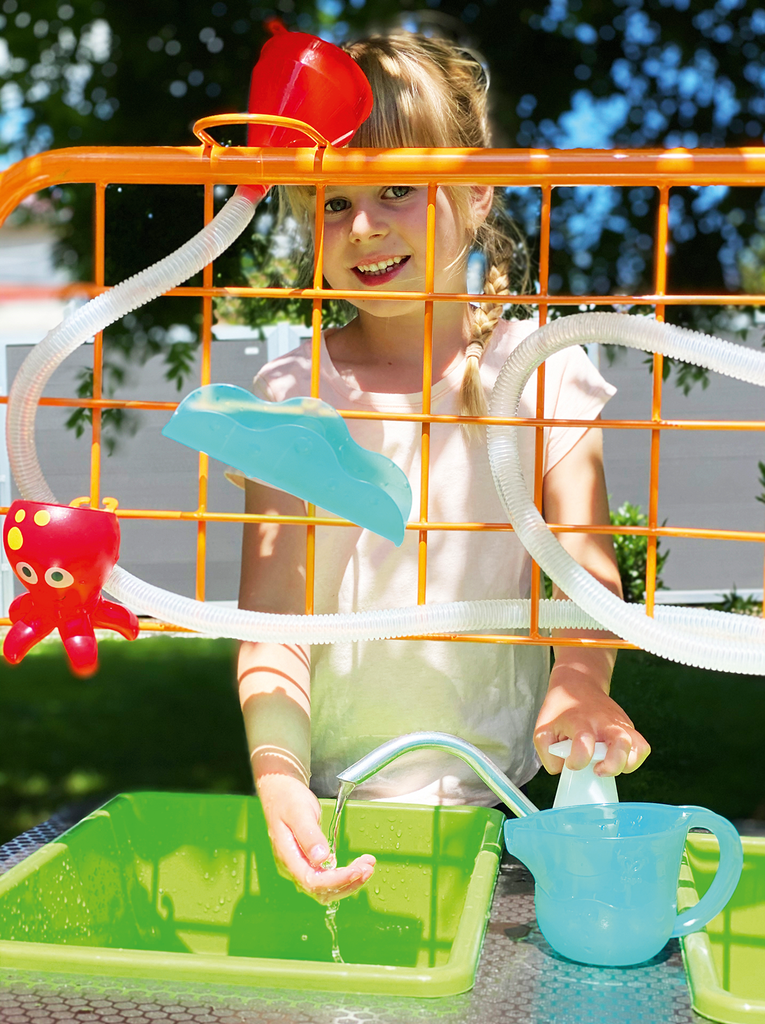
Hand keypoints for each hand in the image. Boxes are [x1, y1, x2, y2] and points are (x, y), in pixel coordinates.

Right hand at [256, 773, 375, 904]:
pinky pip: (327, 877)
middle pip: (321, 890)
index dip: (336, 881)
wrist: (280, 791)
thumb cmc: (287, 799)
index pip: (312, 881)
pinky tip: (357, 866)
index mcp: (287, 857)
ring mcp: (300, 865)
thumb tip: (321, 859)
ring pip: (326, 888)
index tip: (357, 870)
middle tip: (368, 867)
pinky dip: (344, 875)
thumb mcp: (298, 812)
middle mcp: (292, 867)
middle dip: (347, 882)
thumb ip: (309, 835)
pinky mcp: (309, 862)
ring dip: (349, 881)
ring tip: (368, 866)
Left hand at [534, 674, 650, 777]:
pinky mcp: (628, 726)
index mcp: (579, 721)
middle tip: (597, 769)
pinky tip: (617, 760)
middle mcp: (603, 722)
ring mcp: (619, 723)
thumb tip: (563, 771)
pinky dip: (634, 759)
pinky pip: (641, 747)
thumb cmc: (560, 709)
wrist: (578, 683)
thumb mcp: (543, 729)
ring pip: (638, 747)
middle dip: (612, 765)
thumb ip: (547, 755)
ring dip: (628, 764)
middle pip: (621, 744)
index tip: (570, 764)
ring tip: (609, 765)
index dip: (577, 761)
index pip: (584, 743)